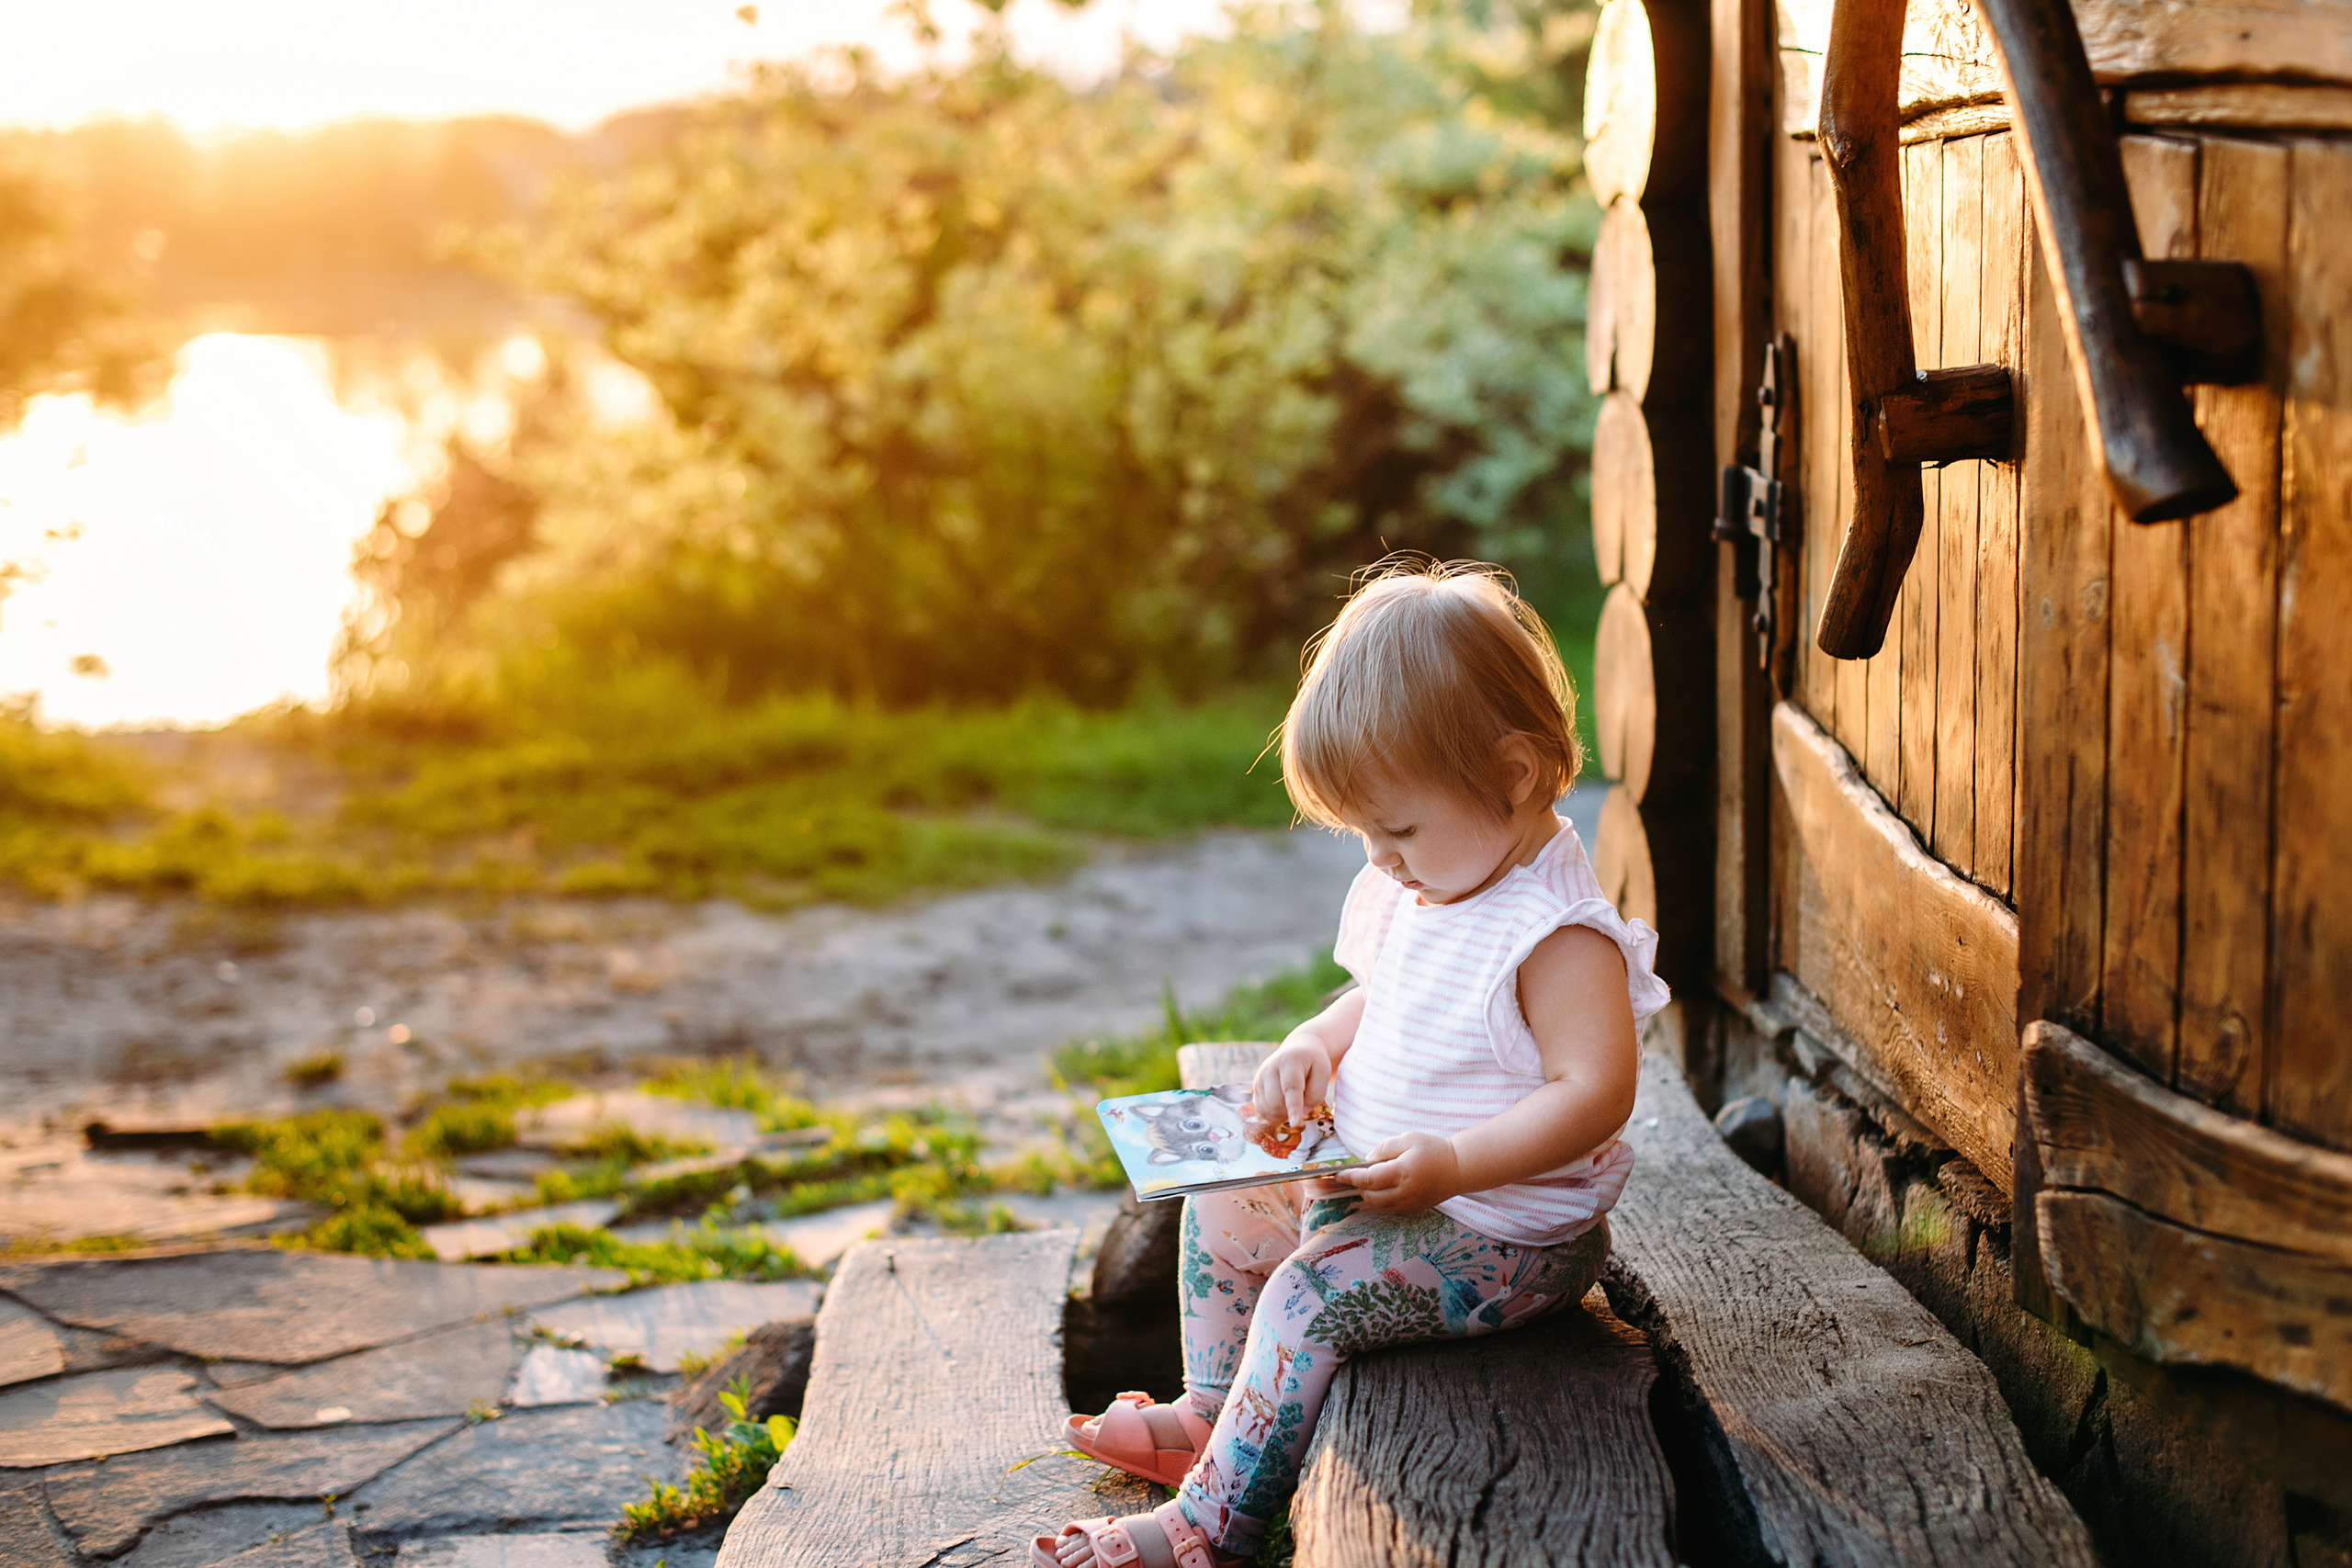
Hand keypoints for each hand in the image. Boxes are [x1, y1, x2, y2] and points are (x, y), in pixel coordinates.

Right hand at [1250, 1037, 1332, 1127]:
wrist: (1297, 1049)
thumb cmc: (1313, 1062)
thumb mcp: (1323, 1072)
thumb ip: (1316, 1093)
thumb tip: (1301, 1112)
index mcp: (1290, 1061)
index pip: (1291, 1088)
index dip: (1293, 1107)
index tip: (1296, 1123)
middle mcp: (1270, 1068)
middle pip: (1277, 1102)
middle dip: (1291, 1110)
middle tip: (1304, 1101)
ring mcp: (1259, 1077)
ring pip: (1268, 1109)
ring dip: (1283, 1113)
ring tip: (1295, 1101)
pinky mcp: (1255, 1087)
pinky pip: (1261, 1110)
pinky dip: (1274, 1114)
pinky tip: (1284, 1105)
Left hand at [1333, 1131, 1461, 1212]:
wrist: (1459, 1168)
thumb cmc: (1434, 1150)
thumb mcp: (1408, 1139)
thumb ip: (1384, 1148)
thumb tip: (1367, 1160)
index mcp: (1401, 1173)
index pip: (1368, 1180)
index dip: (1350, 1178)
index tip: (1338, 1175)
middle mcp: (1404, 1192)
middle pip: (1370, 1196)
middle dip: (1359, 1186)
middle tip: (1357, 1174)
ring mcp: (1409, 1203)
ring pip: (1378, 1206)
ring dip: (1368, 1195)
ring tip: (1369, 1182)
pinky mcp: (1413, 1209)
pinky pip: (1389, 1209)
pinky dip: (1380, 1201)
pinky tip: (1381, 1189)